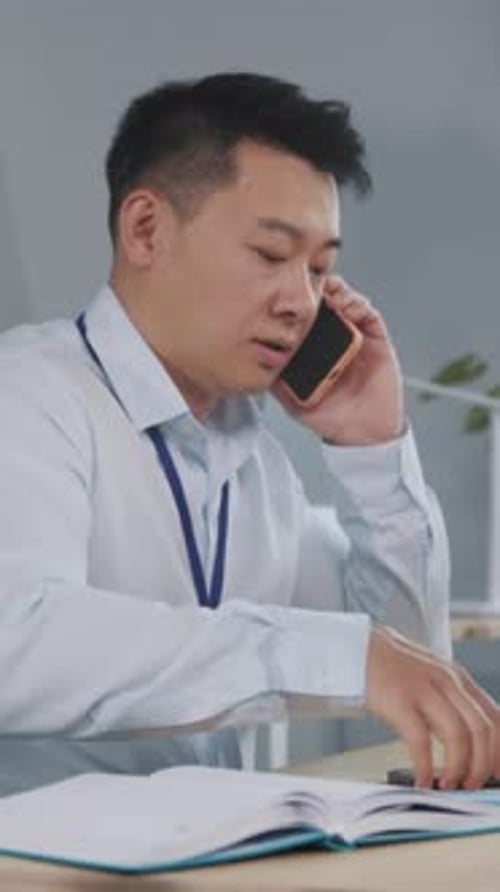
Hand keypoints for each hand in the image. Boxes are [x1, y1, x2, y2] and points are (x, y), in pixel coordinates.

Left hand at [273, 276, 403, 444]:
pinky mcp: (376, 339)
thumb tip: (256, 366)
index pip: (306, 316)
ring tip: (328, 293)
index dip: (299, 303)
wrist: (363, 432)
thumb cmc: (331, 418)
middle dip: (318, 288)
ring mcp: (356, 337)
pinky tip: (347, 306)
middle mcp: (335, 339)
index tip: (286, 293)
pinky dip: (358, 304)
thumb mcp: (294, 402)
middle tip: (308, 284)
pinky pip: (368, 314)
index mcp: (316, 349)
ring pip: (347, 301)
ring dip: (338, 292)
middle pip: (327, 302)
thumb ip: (278, 384)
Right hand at [366, 626, 499, 788]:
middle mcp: (447, 681)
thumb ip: (451, 704)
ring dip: (458, 769)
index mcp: (458, 678)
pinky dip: (424, 768)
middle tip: (472, 786)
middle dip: (482, 765)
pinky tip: (421, 781)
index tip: (498, 775)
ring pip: (458, 736)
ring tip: (448, 785)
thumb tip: (469, 747)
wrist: (355, 648)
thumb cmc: (392, 669)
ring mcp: (423, 689)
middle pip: (481, 729)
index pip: (495, 717)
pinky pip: (421, 741)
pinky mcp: (398, 701)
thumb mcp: (432, 679)